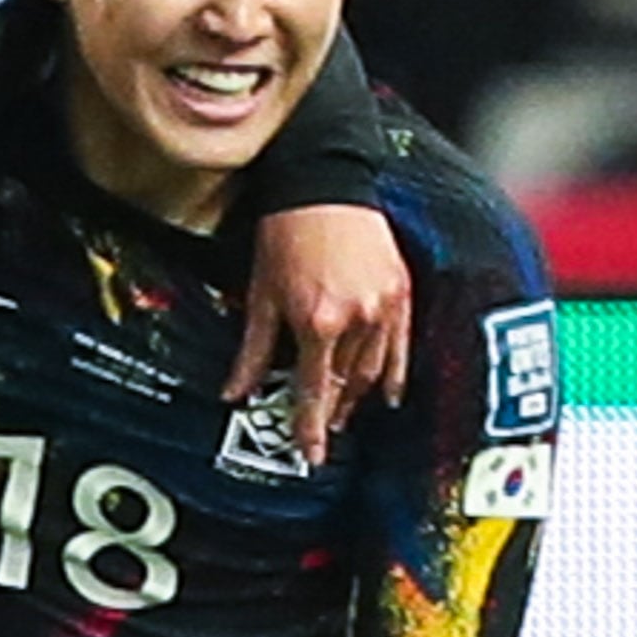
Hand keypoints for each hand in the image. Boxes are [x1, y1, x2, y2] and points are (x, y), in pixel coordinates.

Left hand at [230, 198, 414, 459]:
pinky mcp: (401, 291)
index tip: (309, 454)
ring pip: (374, 370)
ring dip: (357, 396)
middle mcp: (356, 320)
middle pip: (345, 385)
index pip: (313, 391)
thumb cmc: (287, 230)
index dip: (309, 427)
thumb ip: (253, 350)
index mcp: (318, 322)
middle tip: (321, 433)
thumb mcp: (261, 293)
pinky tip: (389, 394)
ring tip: (344, 412)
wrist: (324, 182)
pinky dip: (396, 374)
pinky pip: (402, 346)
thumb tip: (235, 392)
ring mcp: (384, 307)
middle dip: (332, 413)